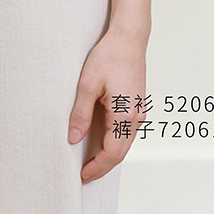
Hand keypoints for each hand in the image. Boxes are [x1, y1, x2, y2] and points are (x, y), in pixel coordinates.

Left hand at [67, 26, 147, 181]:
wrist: (128, 39)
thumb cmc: (109, 56)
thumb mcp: (87, 84)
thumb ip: (81, 113)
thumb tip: (74, 138)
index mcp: (124, 115)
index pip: (112, 153)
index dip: (97, 167)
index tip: (82, 174)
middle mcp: (136, 118)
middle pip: (120, 154)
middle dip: (103, 166)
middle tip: (84, 173)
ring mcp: (139, 113)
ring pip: (125, 144)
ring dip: (109, 155)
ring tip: (90, 160)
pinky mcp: (137, 107)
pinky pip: (127, 133)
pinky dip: (115, 143)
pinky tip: (101, 141)